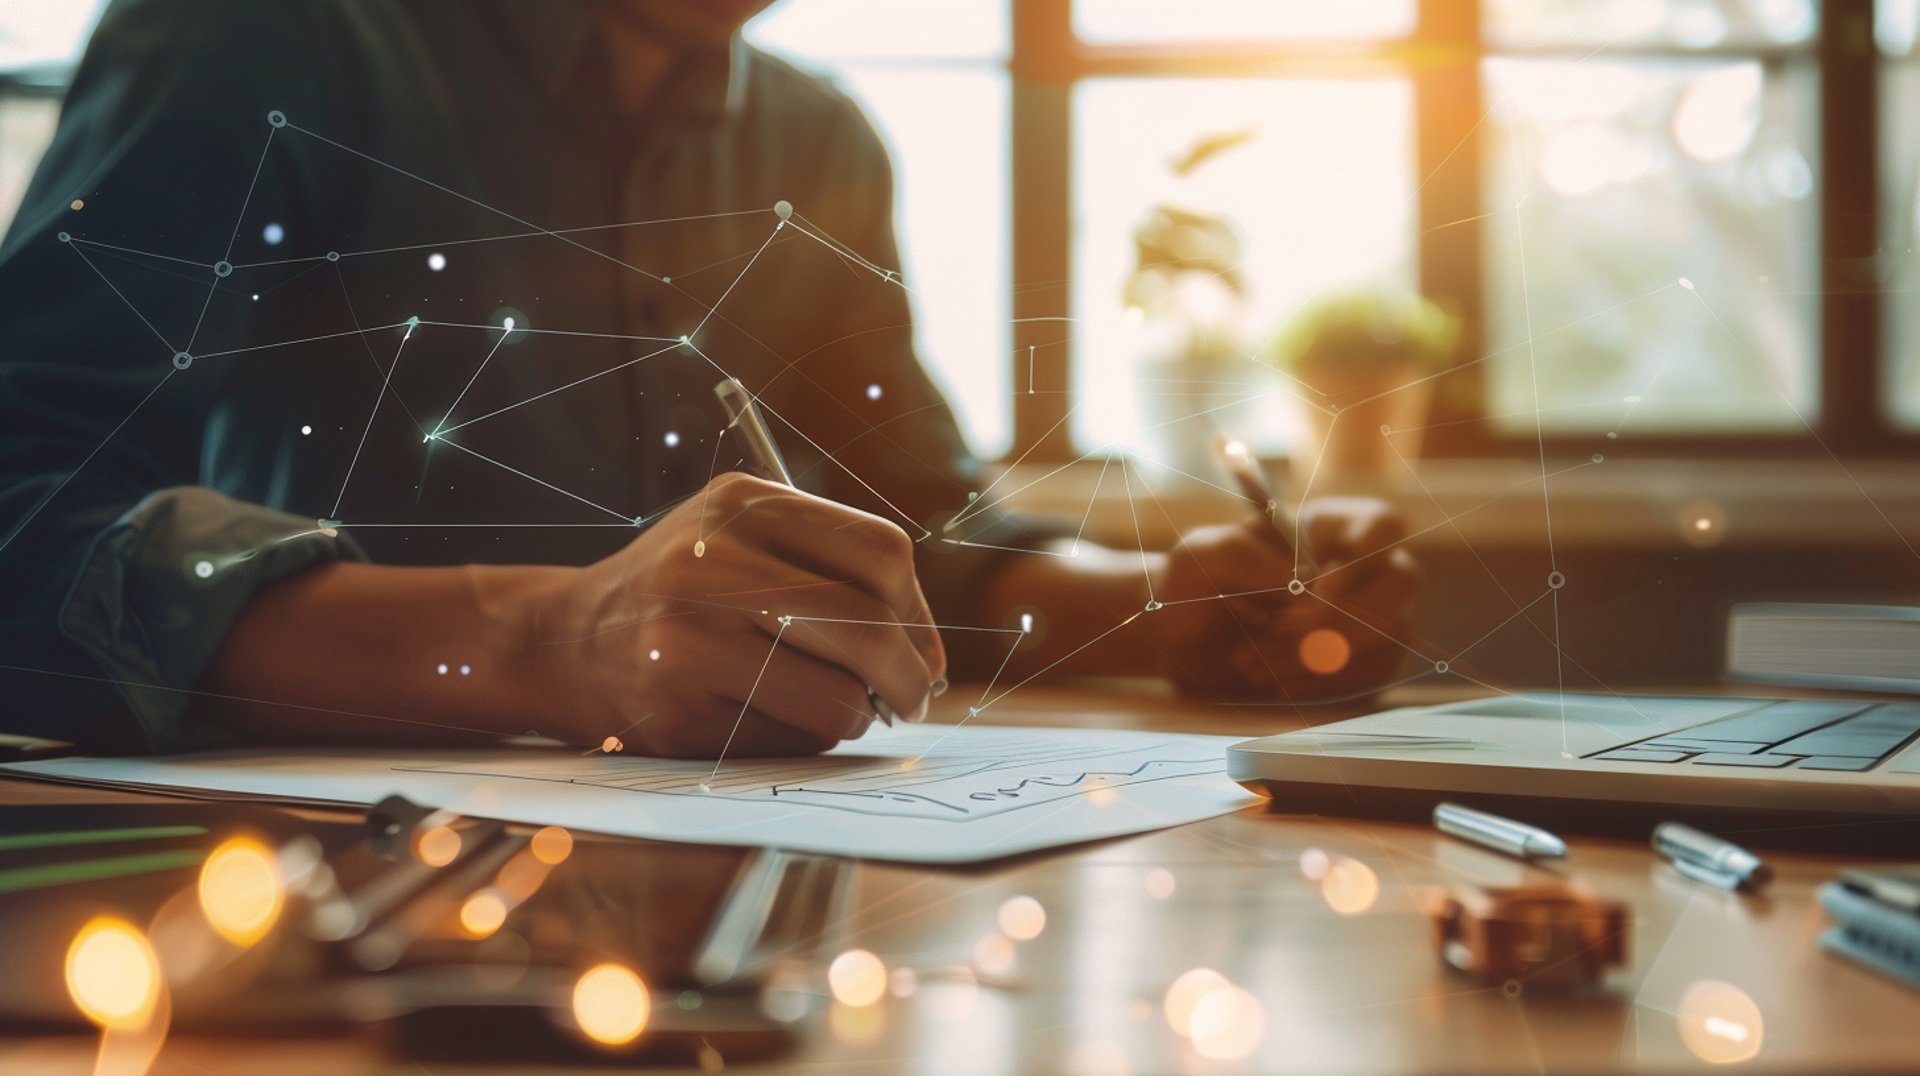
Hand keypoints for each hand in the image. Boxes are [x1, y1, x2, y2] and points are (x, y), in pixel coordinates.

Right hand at [515, 472, 944, 756]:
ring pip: (837, 697)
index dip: (922, 613)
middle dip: (908, 679)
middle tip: (912, 702)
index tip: (924, 652)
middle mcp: (712, 558)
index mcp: (743, 503)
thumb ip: (833, 573)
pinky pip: (789, 739)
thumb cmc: (681, 594)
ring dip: (854, 718)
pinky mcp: (677, 704)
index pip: (881, 553)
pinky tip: (770, 721)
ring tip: (833, 710)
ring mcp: (690, 633)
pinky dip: (803, 742)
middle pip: (869, 626)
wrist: (561, 640)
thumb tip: (930, 656)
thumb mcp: (742, 541)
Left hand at [1142, 497, 1416, 701]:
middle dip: (1338, 617)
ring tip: (1254, 665)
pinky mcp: (1361, 665)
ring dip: (1323, 656)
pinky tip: (1275, 684)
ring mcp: (1368, 619)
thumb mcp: (1201, 554)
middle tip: (1275, 633)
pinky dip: (1324, 685)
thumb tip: (1297, 584)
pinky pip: (1372, 677)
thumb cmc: (1194, 581)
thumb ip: (1243, 553)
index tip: (1316, 589)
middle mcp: (1360, 570)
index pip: (1384, 525)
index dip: (1364, 556)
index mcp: (1328, 527)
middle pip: (1400, 582)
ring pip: (1388, 636)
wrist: (1183, 639)